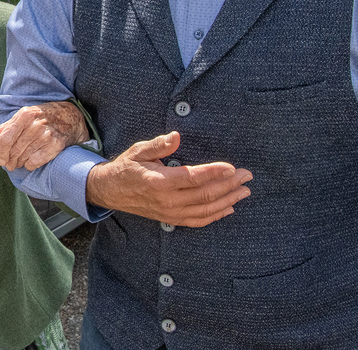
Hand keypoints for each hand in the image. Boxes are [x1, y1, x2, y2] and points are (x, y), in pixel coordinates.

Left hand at [0, 101, 88, 170]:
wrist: (69, 117)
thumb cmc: (42, 117)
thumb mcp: (22, 117)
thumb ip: (3, 128)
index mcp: (24, 115)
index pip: (6, 138)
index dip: (0, 152)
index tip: (0, 160)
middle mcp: (35, 124)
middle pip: (14, 150)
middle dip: (9, 160)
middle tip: (9, 164)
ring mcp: (46, 135)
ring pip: (23, 157)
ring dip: (18, 163)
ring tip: (19, 162)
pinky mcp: (55, 145)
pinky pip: (35, 162)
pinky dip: (30, 165)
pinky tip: (30, 162)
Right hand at [86, 131, 251, 227]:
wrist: (111, 191)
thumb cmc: (127, 167)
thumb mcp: (139, 150)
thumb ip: (159, 144)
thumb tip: (176, 136)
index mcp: (159, 181)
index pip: (193, 177)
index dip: (215, 172)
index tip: (232, 167)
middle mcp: (167, 200)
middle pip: (205, 194)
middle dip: (229, 185)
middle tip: (247, 176)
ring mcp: (170, 212)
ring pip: (206, 209)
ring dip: (228, 200)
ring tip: (244, 191)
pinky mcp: (171, 219)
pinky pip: (198, 220)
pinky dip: (216, 215)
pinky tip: (229, 207)